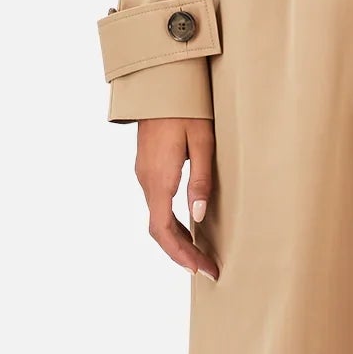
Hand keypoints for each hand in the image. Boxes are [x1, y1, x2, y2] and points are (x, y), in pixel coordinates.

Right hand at [134, 116, 216, 276]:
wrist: (160, 83)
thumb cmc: (186, 109)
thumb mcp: (202, 142)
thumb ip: (201, 180)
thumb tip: (198, 216)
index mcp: (159, 178)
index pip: (163, 230)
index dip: (182, 254)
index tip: (202, 269)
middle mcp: (146, 180)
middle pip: (159, 230)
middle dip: (182, 254)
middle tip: (208, 269)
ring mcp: (144, 174)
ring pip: (156, 219)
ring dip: (177, 241)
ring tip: (202, 256)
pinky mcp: (148, 168)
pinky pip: (157, 205)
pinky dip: (171, 225)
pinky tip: (189, 230)